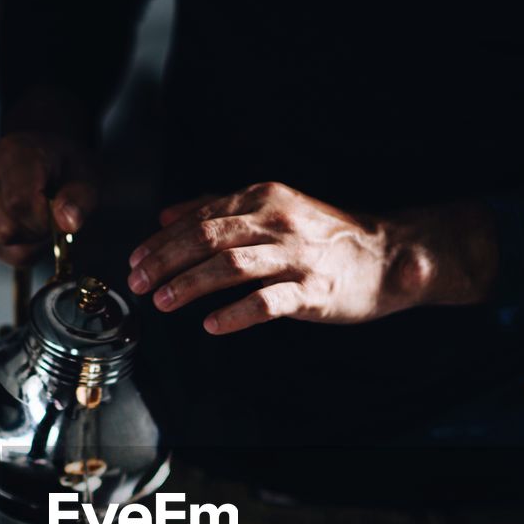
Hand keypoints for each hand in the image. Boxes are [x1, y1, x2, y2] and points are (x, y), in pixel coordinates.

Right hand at [0, 132, 97, 265]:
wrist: (49, 163)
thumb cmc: (65, 170)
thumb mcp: (86, 179)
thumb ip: (79, 201)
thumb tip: (67, 221)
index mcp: (13, 152)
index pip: (17, 204)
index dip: (43, 221)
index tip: (60, 217)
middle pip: (7, 228)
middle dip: (37, 232)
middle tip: (52, 217)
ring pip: (2, 242)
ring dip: (29, 241)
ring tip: (38, 216)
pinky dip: (18, 246)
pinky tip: (25, 224)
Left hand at [127, 183, 497, 333]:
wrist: (388, 256)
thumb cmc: (326, 236)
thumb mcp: (272, 209)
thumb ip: (218, 209)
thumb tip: (166, 215)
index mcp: (264, 198)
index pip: (200, 217)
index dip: (162, 241)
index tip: (136, 261)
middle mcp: (277, 221)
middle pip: (208, 237)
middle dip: (166, 261)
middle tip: (139, 283)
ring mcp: (296, 256)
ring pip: (231, 266)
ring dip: (191, 284)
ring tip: (163, 301)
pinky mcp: (312, 290)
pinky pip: (267, 302)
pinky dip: (236, 313)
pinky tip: (211, 325)